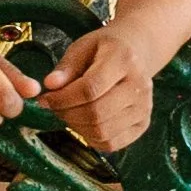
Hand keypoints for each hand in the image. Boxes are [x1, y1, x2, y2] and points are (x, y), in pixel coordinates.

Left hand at [39, 26, 153, 151]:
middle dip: (67, 114)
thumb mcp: (82, 47)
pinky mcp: (143, 124)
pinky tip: (83, 123)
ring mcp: (144, 107)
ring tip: (68, 114)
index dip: (63, 98)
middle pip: (96, 113)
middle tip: (54, 108)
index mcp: (124, 60)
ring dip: (77, 127)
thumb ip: (66, 67)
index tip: (46, 99)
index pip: (90, 88)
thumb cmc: (104, 50)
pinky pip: (112, 143)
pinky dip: (91, 138)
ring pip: (102, 132)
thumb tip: (50, 85)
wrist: (136, 53)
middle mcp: (140, 86)